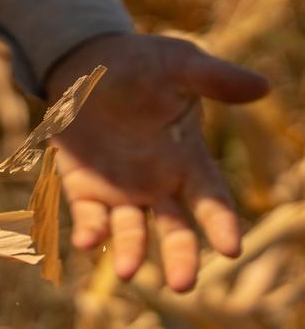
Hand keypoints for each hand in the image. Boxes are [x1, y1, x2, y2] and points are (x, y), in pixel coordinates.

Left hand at [47, 33, 268, 291]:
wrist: (88, 64)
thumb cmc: (142, 65)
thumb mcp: (180, 65)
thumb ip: (214, 79)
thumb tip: (263, 87)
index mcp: (187, 159)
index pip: (211, 199)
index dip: (221, 223)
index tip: (230, 249)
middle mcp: (156, 182)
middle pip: (174, 228)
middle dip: (180, 256)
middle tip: (181, 284)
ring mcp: (119, 188)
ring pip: (130, 230)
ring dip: (130, 251)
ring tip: (126, 271)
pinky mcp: (84, 186)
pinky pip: (89, 215)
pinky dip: (89, 230)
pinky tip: (86, 242)